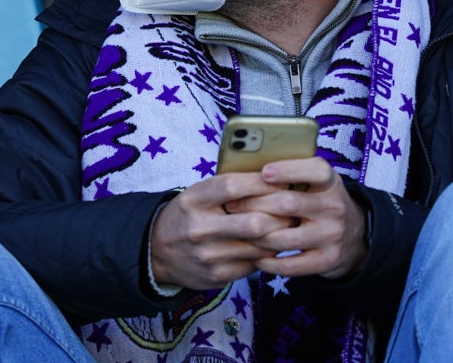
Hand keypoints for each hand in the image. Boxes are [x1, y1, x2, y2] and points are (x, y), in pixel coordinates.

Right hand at [149, 171, 295, 290]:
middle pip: (253, 222)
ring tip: (291, 226)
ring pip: (259, 246)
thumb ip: (228, 187)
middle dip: (280, 215)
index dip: (261, 182)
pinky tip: (272, 244)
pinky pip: (254, 264)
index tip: (281, 179)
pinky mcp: (217, 276)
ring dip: (280, 236)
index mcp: (193, 200)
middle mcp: (199, 228)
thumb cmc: (189, 214)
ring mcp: (208, 255)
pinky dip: (267, 253)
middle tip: (295, 208)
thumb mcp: (198, 194)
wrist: (157, 251)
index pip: (232, 186)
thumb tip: (272, 177)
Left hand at [225, 157, 368, 279]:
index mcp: (330, 183)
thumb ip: (293, 176)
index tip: (264, 172)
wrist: (354, 237)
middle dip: (254, 205)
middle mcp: (334, 207)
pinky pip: (292, 265)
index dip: (289, 170)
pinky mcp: (327, 260)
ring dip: (257, 236)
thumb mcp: (317, 184)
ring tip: (239, 232)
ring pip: (285, 237)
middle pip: (289, 204)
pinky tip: (256, 256)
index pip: (316, 170)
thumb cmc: (321, 203)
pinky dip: (270, 262)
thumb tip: (248, 168)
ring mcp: (332, 235)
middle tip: (231, 206)